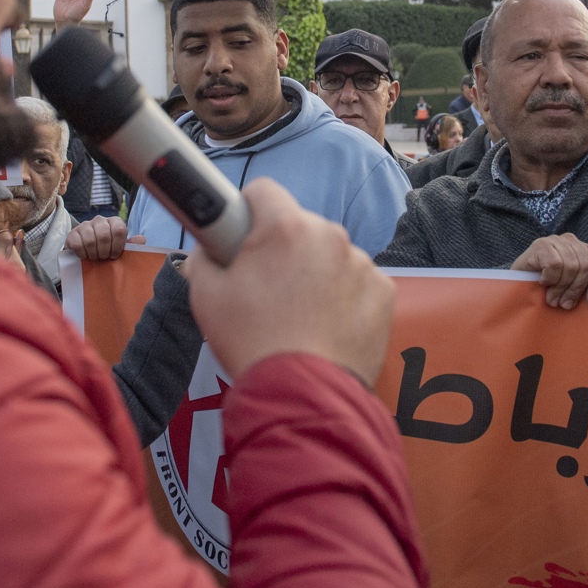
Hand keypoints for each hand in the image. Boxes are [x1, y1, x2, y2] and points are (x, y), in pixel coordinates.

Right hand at [65, 214, 143, 260]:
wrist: (87, 255)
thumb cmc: (108, 251)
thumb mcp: (122, 249)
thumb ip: (133, 245)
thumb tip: (141, 239)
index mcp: (114, 222)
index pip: (119, 230)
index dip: (117, 246)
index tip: (115, 256)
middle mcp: (100, 220)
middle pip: (104, 235)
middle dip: (104, 251)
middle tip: (103, 258)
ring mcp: (85, 225)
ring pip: (90, 240)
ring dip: (94, 254)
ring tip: (95, 258)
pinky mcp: (72, 233)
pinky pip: (78, 244)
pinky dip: (82, 254)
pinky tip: (85, 256)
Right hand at [185, 179, 392, 386]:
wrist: (301, 396)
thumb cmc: (251, 342)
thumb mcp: (206, 295)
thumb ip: (204, 257)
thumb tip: (209, 249)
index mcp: (286, 227)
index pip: (263, 191)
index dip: (247, 212)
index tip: (242, 236)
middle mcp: (329, 235)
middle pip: (300, 226)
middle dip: (283, 249)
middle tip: (266, 288)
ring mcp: (361, 264)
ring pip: (330, 255)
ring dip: (315, 273)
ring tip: (297, 316)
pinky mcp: (383, 292)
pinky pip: (357, 282)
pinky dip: (344, 298)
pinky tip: (325, 326)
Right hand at [510, 233, 587, 308]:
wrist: (517, 285)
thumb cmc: (550, 289)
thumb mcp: (576, 287)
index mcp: (586, 250)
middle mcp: (572, 241)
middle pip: (587, 266)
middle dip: (576, 290)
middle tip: (565, 304)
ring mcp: (556, 241)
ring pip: (571, 266)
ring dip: (560, 288)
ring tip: (552, 299)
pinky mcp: (540, 245)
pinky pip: (554, 264)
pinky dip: (550, 278)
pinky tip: (542, 283)